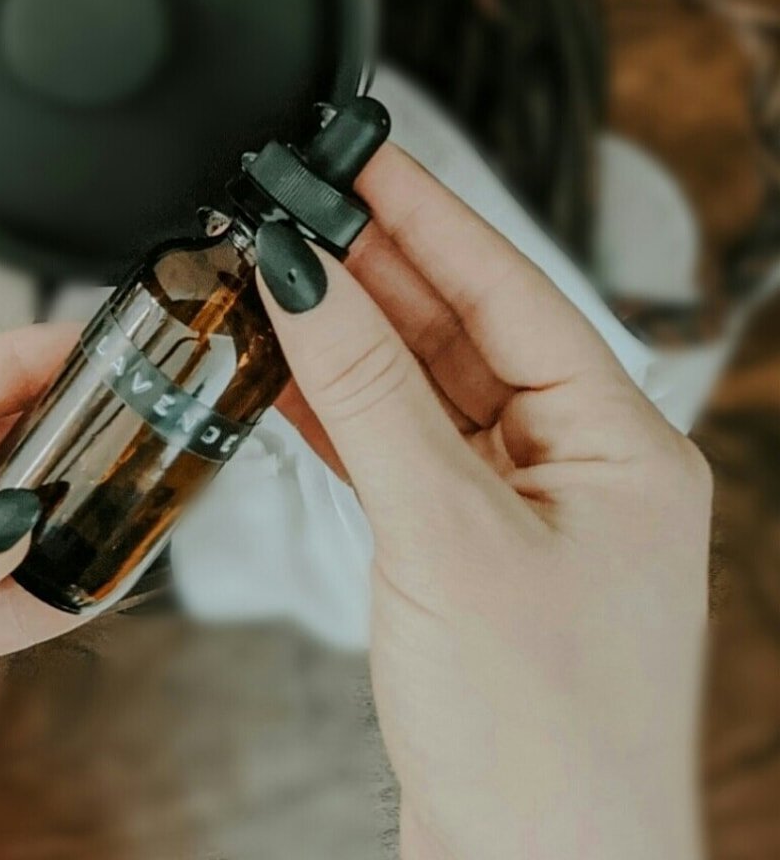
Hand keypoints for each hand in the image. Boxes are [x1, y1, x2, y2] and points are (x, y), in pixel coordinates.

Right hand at [261, 145, 712, 859]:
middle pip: (458, 326)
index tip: (357, 152)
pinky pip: (390, 445)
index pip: (509, 287)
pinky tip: (282, 362)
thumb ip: (368, 392)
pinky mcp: (457, 549)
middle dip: (372, 260)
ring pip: (416, 383)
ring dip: (343, 328)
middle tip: (292, 196)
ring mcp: (513, 508)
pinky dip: (332, 404)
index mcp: (622, 446)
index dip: (426, 211)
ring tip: (272, 262)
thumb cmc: (544, 743)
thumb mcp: (448, 535)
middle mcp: (575, 467)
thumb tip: (305, 275)